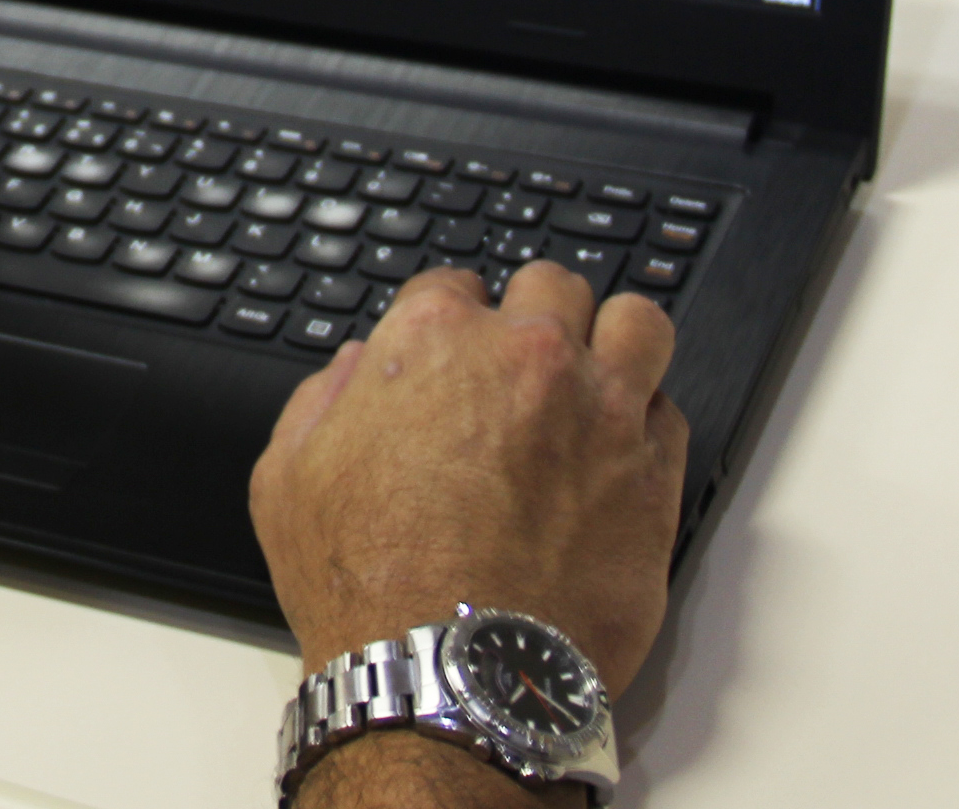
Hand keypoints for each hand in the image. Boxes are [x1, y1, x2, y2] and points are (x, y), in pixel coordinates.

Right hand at [251, 262, 686, 695]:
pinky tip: (615, 451)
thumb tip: (355, 371)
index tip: (454, 353)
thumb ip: (322, 400)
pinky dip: (647, 420)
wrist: (451, 673)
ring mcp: (601, 410)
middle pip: (554, 287)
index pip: (455, 284)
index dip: (451, 318)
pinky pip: (671, 410)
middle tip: (523, 364)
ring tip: (595, 379)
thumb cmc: (367, 583)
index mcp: (431, 341)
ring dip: (613, 342)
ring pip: (637, 323)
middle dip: (537, 315)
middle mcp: (525, 357)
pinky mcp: (655, 474)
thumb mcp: (288, 477)